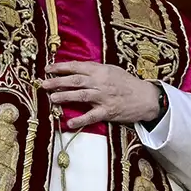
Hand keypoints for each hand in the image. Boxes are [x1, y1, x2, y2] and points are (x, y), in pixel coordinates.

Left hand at [41, 61, 160, 129]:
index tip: (47, 69)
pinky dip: (80, 120)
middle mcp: (100, 83)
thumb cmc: (127, 82)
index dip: (60, 67)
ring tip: (51, 98)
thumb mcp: (111, 70)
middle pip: (75, 81)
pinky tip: (69, 123)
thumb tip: (75, 68)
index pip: (76, 67)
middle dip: (57, 81)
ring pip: (80, 96)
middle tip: (43, 84)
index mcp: (100, 71)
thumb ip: (94, 69)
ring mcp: (103, 98)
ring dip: (65, 96)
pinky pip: (91, 116)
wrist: (146, 98)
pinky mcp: (108, 112)